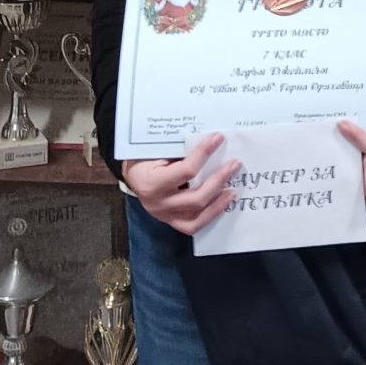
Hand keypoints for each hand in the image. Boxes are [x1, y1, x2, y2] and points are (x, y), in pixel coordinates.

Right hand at [121, 133, 239, 234]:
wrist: (130, 174)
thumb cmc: (143, 158)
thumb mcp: (155, 149)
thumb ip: (179, 149)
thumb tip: (210, 141)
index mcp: (152, 182)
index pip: (186, 170)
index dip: (204, 154)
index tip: (218, 138)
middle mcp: (158, 203)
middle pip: (196, 198)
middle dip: (218, 180)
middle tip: (234, 165)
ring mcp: (164, 215)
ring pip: (196, 217)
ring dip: (218, 203)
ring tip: (233, 190)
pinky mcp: (170, 221)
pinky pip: (192, 225)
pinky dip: (209, 216)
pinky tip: (221, 204)